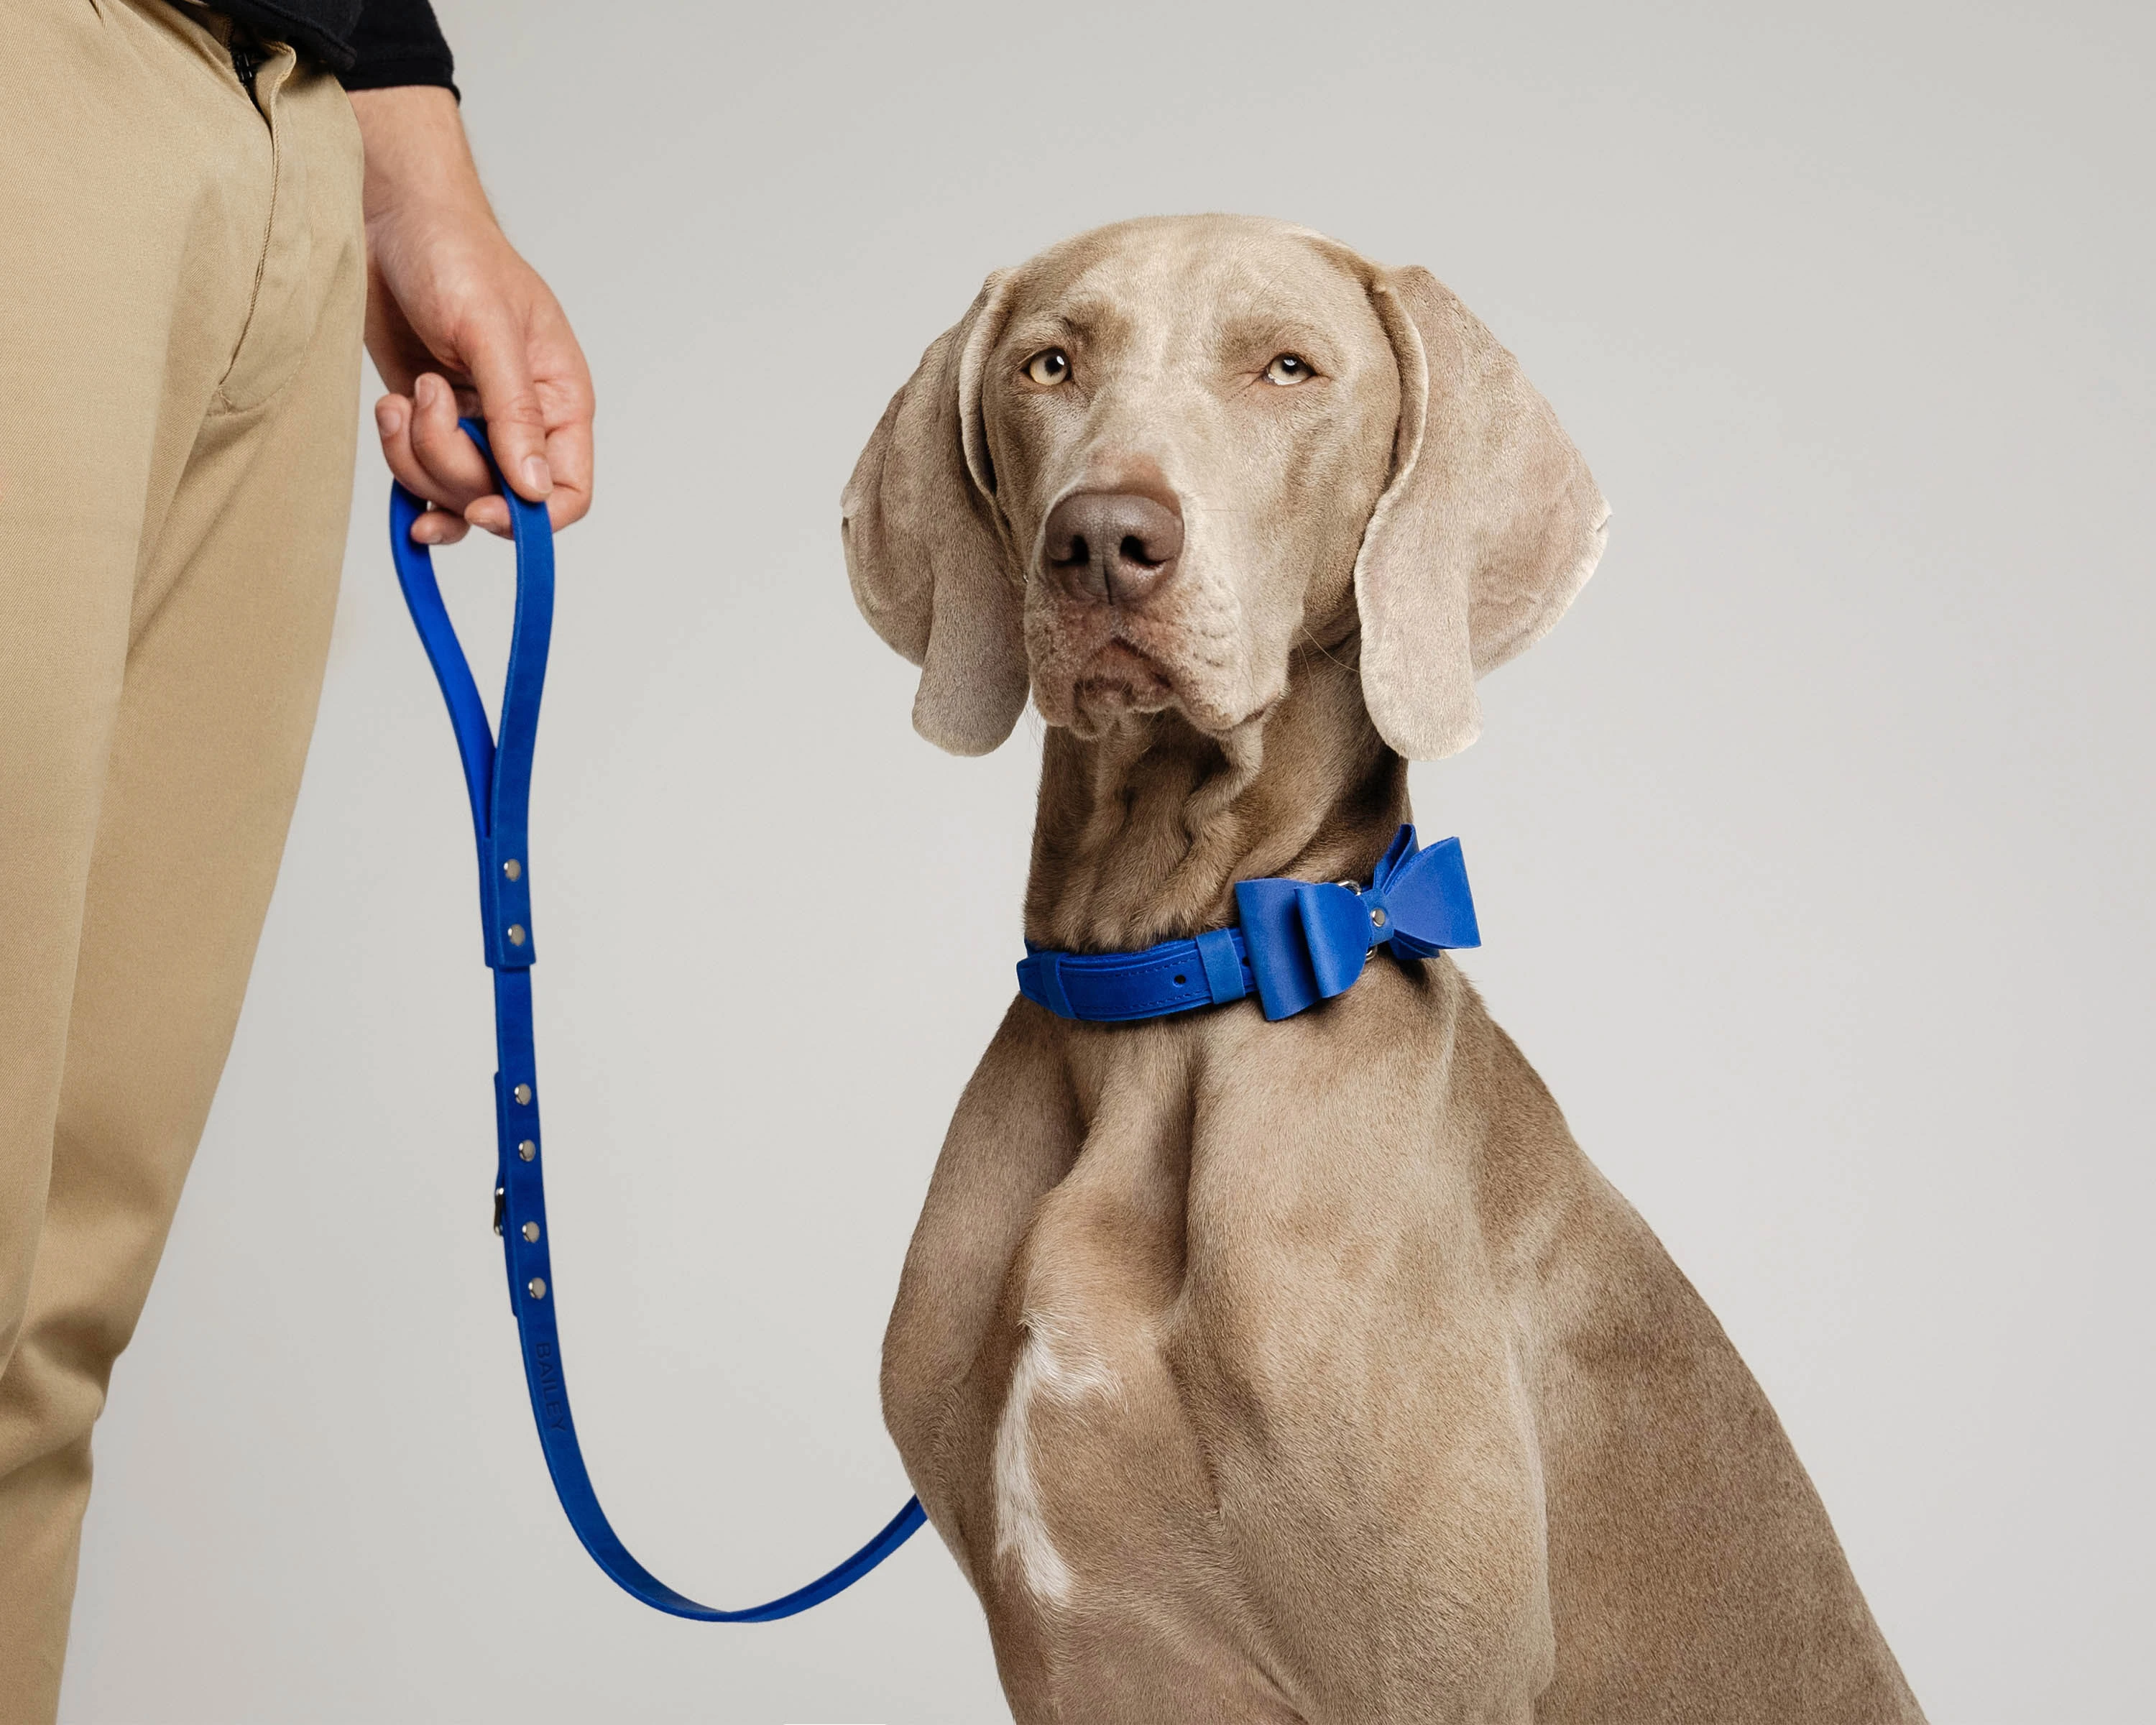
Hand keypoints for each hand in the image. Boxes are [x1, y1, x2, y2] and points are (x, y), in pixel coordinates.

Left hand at [350, 86, 592, 545]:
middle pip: (497, 497)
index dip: (529, 517)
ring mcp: (472, 427)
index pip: (566, 491)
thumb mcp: (489, 330)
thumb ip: (514, 413)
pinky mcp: (428, 423)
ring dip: (414, 454)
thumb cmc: (452, 253)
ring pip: (450, 492)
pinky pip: (416, 476)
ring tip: (403, 395)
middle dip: (449, 463)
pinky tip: (391, 417)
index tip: (482, 508)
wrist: (386, 217)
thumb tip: (532, 490)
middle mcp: (521, 424)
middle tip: (425, 398)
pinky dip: (398, 459)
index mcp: (559, 401)